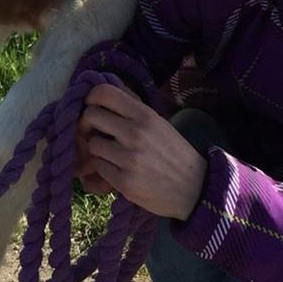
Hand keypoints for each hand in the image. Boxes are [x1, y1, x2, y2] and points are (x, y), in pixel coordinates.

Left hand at [76, 83, 208, 220]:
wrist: (195, 189)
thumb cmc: (174, 153)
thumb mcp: (158, 123)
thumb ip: (132, 109)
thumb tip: (101, 94)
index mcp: (145, 115)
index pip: (104, 92)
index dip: (90, 97)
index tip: (91, 107)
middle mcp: (135, 133)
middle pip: (90, 116)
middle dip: (86, 125)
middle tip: (93, 133)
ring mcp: (129, 158)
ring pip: (92, 144)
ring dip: (98, 150)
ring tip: (112, 155)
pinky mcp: (124, 182)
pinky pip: (99, 167)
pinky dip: (105, 168)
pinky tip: (119, 171)